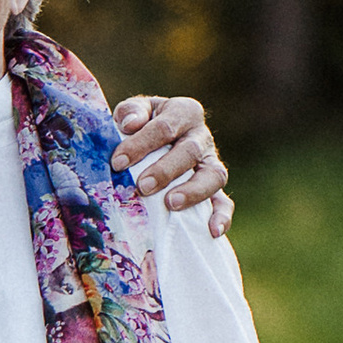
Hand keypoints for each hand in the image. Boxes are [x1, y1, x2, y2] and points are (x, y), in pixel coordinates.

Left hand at [114, 91, 232, 237]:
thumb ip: (130, 112)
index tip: (118, 162)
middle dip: (165, 170)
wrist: (155, 137)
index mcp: (184, 112)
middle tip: (143, 186)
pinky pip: (224, 202)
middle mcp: (201, 137)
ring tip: (171, 204)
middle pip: (189, 152)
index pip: (165, 127)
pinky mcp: (214, 189)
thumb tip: (131, 124)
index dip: (141, 144)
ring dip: (193, 191)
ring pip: (213, 176)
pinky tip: (212, 230)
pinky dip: (222, 216)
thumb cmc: (141, 125)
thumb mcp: (134, 111)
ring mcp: (210, 163)